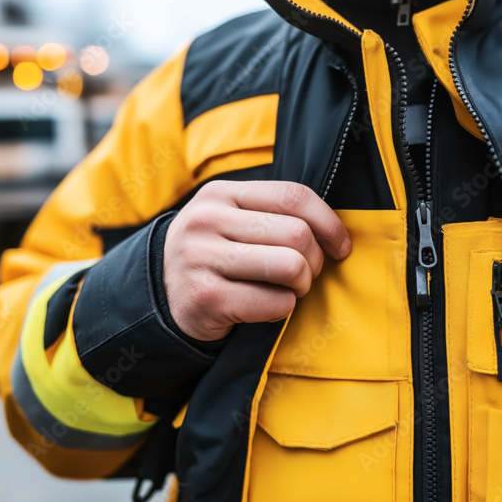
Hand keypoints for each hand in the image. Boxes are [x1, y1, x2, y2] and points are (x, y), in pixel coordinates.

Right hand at [163, 181, 350, 341]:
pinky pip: (275, 304)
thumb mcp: (230, 219)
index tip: (340, 247)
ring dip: (301, 285)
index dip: (329, 223)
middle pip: (297, 234)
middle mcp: (208, 220)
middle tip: (304, 275)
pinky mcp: (206, 298)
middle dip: (314, 261)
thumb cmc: (214, 255)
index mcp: (221, 193)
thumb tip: (334, 229)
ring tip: (287, 289)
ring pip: (290, 266)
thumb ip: (271, 213)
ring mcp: (203, 258)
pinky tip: (265, 307)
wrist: (160, 295)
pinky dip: (282, 309)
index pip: (293, 196)